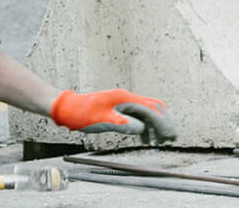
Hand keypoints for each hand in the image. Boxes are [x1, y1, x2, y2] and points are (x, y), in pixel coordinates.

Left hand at [50, 88, 176, 143]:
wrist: (67, 107)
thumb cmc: (81, 114)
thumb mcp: (101, 120)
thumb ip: (122, 124)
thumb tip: (141, 129)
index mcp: (124, 99)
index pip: (151, 109)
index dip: (163, 123)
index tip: (170, 136)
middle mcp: (126, 98)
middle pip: (153, 107)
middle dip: (164, 122)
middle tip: (171, 138)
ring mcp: (123, 102)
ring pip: (146, 112)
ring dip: (155, 125)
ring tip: (160, 141)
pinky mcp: (119, 107)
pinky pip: (138, 115)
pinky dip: (145, 126)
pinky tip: (144, 138)